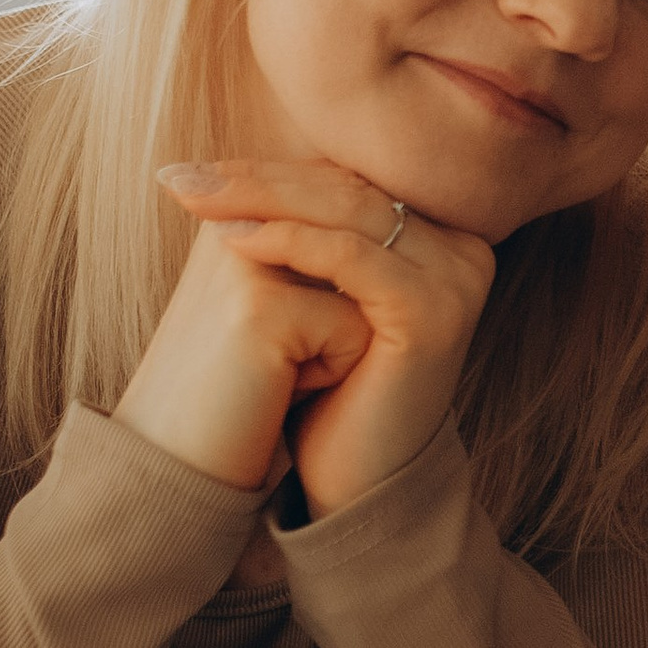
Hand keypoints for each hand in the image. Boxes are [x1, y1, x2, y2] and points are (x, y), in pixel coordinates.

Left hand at [116, 163, 495, 515]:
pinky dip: (289, 243)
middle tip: (183, 175)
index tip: (193, 168)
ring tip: (195, 199)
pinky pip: (350, 258)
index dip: (269, 170)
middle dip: (257, 178)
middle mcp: (463, 249)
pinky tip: (234, 240)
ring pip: (347, 213)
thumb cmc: (328, 393)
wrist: (355, 484)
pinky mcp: (435, 311)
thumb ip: (307, 231)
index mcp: (442, 237)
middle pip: (347, 189)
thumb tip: (234, 163)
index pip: (347, 181)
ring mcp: (457, 278)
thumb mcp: (317, 299)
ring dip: (262, 199)